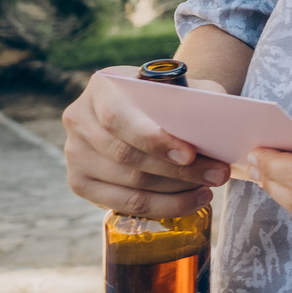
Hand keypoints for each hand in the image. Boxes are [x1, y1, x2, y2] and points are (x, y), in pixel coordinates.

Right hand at [63, 68, 232, 216]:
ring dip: (175, 191)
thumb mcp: (187, 87)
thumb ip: (198, 100)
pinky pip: (123, 203)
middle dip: (177, 171)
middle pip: (125, 156)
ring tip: (210, 188)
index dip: (153, 139)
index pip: (118, 118)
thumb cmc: (173, 98)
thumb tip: (216, 125)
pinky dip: (162, 206)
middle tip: (217, 175)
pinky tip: (192, 200)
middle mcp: (80, 120)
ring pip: (128, 183)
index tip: (190, 154)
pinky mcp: (80, 183)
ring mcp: (74, 154)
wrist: (151, 109)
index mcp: (102, 87)